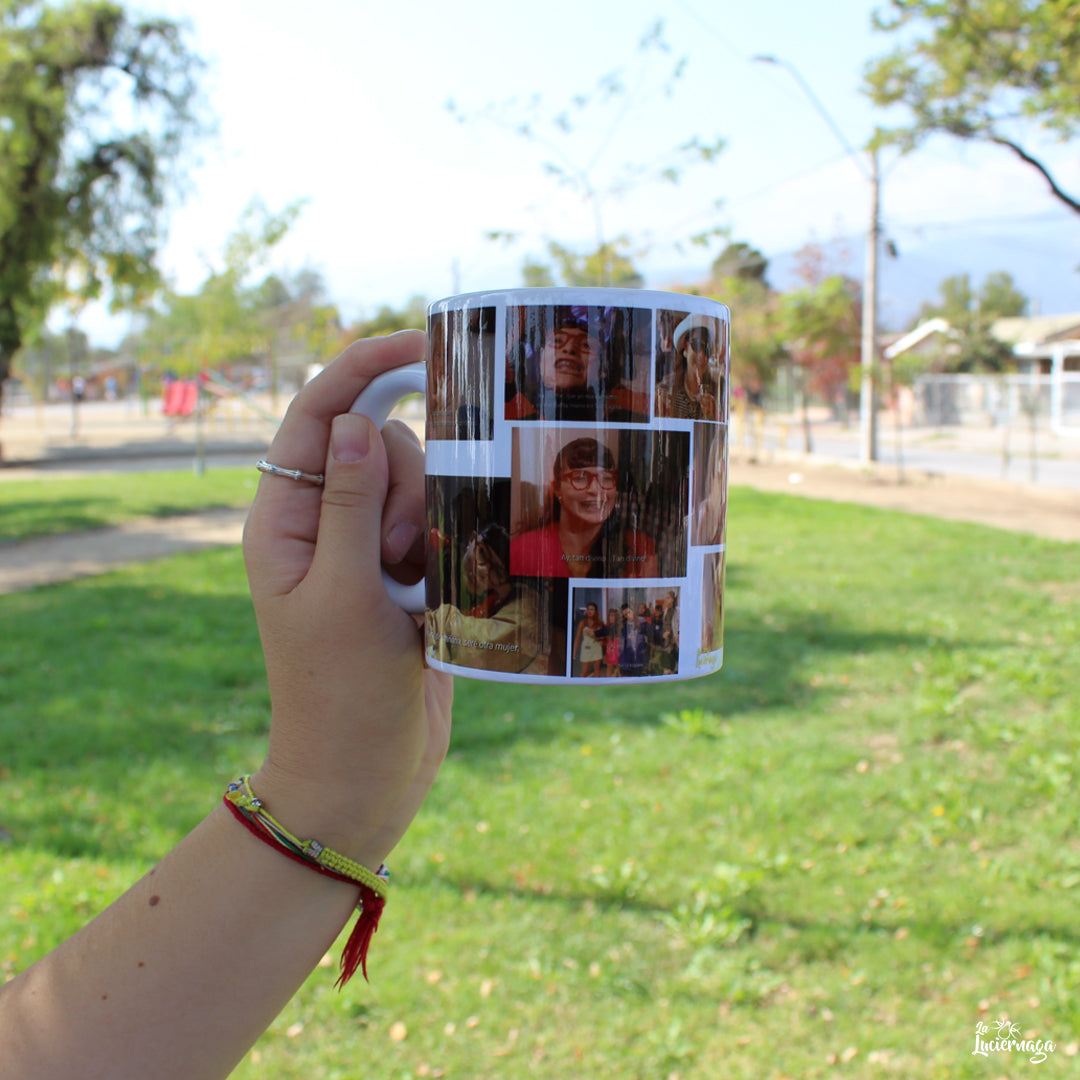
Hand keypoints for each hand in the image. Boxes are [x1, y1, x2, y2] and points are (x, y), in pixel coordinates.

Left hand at [243, 332, 452, 869]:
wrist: (363, 772)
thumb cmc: (341, 693)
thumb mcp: (343, 595)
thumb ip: (349, 503)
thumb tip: (352, 418)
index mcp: (286, 520)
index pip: (317, 416)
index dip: (361, 369)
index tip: (418, 342)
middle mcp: (324, 525)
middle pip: (378, 445)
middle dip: (400, 487)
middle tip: (394, 562)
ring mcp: (367, 550)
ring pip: (416, 484)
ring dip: (425, 526)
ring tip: (413, 590)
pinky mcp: (407, 576)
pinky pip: (438, 523)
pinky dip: (445, 545)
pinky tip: (436, 594)